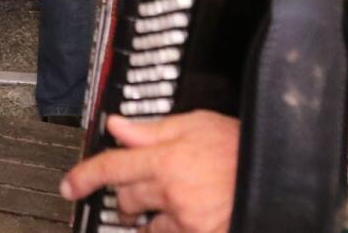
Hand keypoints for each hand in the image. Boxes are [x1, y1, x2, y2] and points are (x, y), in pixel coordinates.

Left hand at [60, 112, 238, 232]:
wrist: (277, 172)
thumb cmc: (239, 146)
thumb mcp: (196, 124)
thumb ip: (152, 129)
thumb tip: (118, 126)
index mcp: (166, 159)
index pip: (112, 167)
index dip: (84, 176)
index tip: (69, 186)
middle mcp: (171, 192)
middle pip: (125, 197)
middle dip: (127, 193)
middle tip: (143, 187)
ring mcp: (184, 219)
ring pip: (145, 223)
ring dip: (149, 215)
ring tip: (172, 202)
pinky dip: (166, 229)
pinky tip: (180, 217)